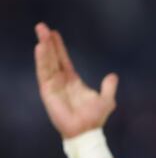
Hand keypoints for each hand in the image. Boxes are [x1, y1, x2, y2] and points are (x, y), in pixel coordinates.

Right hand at [34, 22, 117, 138]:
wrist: (86, 131)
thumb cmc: (95, 118)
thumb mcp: (107, 100)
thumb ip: (109, 87)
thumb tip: (113, 76)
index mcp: (73, 81)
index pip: (64, 60)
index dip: (59, 47)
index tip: (54, 33)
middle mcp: (61, 81)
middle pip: (53, 57)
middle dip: (48, 42)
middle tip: (42, 26)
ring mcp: (54, 85)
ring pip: (47, 62)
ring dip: (43, 47)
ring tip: (40, 32)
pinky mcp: (48, 91)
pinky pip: (44, 72)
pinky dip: (42, 60)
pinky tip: (40, 48)